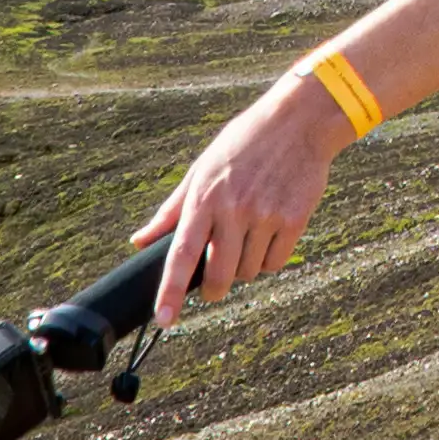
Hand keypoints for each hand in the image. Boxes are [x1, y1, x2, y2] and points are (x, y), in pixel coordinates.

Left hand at [137, 69, 351, 323]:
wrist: (298, 120)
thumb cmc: (243, 144)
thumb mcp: (202, 169)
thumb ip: (172, 210)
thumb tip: (139, 241)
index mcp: (205, 196)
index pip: (182, 253)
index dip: (171, 289)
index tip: (164, 319)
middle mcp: (234, 208)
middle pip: (219, 276)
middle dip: (213, 289)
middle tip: (214, 284)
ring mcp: (266, 215)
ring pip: (250, 271)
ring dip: (245, 266)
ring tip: (249, 236)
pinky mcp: (294, 219)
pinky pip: (276, 262)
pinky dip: (269, 258)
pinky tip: (270, 232)